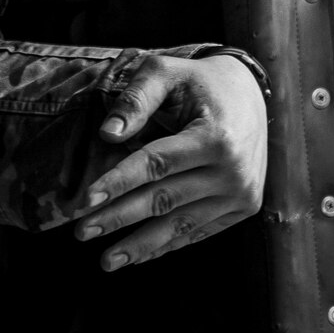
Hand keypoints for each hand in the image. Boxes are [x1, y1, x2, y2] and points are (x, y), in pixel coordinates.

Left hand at [72, 53, 267, 268]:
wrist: (251, 94)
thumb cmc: (200, 81)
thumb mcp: (167, 72)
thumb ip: (136, 99)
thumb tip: (107, 134)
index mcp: (216, 136)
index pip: (156, 165)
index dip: (119, 182)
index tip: (86, 199)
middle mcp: (233, 172)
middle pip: (164, 199)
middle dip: (120, 218)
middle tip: (82, 232)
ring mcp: (241, 194)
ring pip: (181, 225)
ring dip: (141, 245)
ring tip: (107, 260)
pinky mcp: (244, 207)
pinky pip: (199, 231)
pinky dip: (168, 245)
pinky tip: (139, 256)